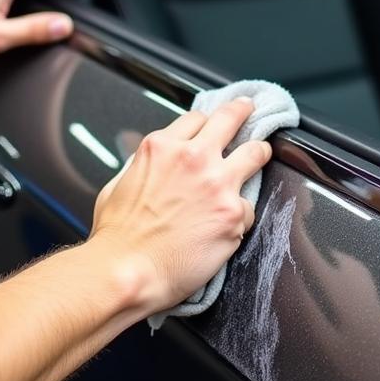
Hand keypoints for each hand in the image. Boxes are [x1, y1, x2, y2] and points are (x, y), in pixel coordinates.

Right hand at [88, 98, 272, 317]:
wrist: (126, 271)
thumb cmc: (117, 236)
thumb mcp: (119, 182)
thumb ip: (143, 166)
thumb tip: (153, 166)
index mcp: (162, 147)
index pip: (196, 118)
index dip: (206, 123)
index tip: (212, 126)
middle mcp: (193, 157)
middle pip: (230, 118)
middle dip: (242, 111)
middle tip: (248, 110)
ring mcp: (218, 183)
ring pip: (255, 152)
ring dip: (259, 153)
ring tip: (262, 154)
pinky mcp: (233, 213)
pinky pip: (249, 207)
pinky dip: (241, 214)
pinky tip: (229, 225)